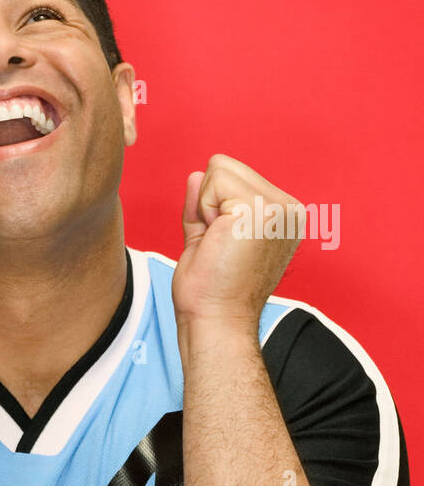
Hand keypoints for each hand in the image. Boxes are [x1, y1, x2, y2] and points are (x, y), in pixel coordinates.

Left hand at [172, 154, 302, 330]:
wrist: (216, 319)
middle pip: (224, 165)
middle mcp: (289, 209)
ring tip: (220, 243)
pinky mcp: (264, 210)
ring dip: (207, 206)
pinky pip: (213, 180)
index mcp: (283, 215)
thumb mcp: (206, 234)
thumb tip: (195, 175)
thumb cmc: (211, 288)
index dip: (212, 206)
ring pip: (219, 168)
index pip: (232, 174)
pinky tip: (219, 240)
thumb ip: (204, 204)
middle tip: (218, 244)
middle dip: (208, 202)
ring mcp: (280, 208)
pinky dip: (205, 210)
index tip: (221, 244)